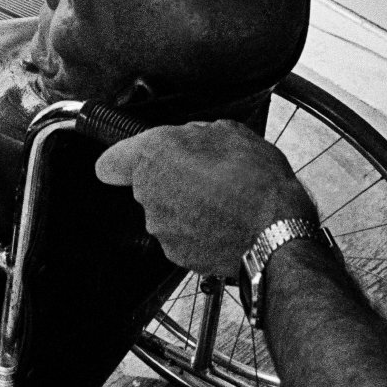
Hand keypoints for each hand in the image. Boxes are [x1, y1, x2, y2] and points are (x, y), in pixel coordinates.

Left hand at [97, 120, 317, 275]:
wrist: (276, 234)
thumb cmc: (257, 182)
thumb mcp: (229, 132)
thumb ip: (195, 134)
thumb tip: (189, 139)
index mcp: (154, 156)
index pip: (110, 161)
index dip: (121, 159)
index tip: (130, 160)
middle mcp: (149, 194)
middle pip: (147, 184)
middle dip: (170, 177)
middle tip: (206, 172)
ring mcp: (161, 227)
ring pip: (165, 209)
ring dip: (186, 204)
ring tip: (222, 199)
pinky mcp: (176, 254)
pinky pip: (180, 234)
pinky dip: (197, 229)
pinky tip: (224, 221)